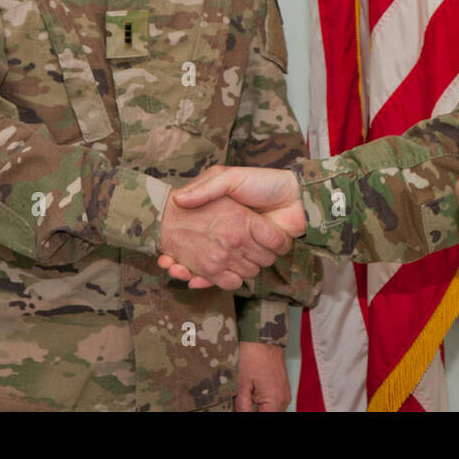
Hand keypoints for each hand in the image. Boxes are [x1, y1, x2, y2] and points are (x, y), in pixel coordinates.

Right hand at [159, 166, 305, 286]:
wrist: (296, 196)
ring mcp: (239, 249)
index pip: (192, 234)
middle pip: (197, 255)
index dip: (176, 243)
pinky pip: (229, 277)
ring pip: (211, 269)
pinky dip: (212, 280)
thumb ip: (207, 189)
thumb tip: (178, 200)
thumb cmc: (263, 183)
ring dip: (193, 271)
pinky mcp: (253, 259)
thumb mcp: (230, 178)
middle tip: (166, 262)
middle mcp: (228, 235)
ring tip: (175, 269)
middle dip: (180, 261)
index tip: (162, 249)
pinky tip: (193, 278)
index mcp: (221, 216)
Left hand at [236, 342, 290, 411]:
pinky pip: (272, 401)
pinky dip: (262, 401)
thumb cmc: (252, 355)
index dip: (248, 414)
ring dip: (258, 408)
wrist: (262, 335)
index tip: (242, 407)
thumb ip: (242, 408)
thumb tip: (241, 415)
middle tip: (242, 400)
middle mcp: (283, 400)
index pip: (261, 419)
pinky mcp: (282, 387)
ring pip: (269, 409)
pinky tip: (252, 392)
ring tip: (246, 394)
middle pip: (267, 415)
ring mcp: (284, 393)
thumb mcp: (241, 385)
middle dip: (253, 411)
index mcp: (275, 401)